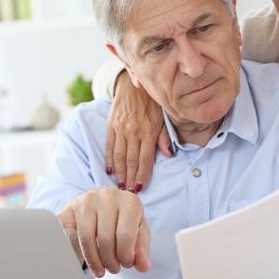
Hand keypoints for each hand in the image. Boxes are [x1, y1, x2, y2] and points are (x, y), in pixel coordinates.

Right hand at [56, 188, 150, 277]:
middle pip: (106, 238)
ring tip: (101, 269)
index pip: (126, 234)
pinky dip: (69, 247)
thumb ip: (142, 250)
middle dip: (110, 260)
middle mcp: (108, 196)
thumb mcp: (139, 233)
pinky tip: (79, 259)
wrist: (105, 203)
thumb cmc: (124, 220)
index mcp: (129, 201)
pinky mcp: (71, 207)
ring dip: (94, 260)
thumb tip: (143, 266)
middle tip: (113, 268)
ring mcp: (87, 200)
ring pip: (86, 238)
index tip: (126, 264)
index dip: (126, 255)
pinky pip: (67, 230)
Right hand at [105, 71, 170, 192]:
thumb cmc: (152, 103)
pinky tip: (110, 170)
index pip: (145, 159)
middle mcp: (133, 131)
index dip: (142, 175)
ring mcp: (120, 128)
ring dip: (120, 173)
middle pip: (131, 161)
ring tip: (120, 186)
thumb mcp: (164, 117)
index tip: (140, 188)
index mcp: (148, 130)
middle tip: (129, 193)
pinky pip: (109, 146)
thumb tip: (169, 154)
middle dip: (130, 179)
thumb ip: (165, 136)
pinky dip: (109, 159)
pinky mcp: (111, 125)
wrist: (133, 84)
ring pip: (119, 156)